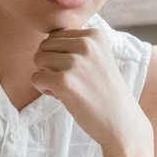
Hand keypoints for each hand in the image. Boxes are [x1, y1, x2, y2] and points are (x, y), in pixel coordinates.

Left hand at [32, 28, 148, 148]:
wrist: (121, 122)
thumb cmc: (105, 92)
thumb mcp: (98, 58)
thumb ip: (76, 45)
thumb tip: (44, 42)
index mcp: (94, 35)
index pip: (56, 36)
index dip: (59, 56)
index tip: (76, 72)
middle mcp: (85, 44)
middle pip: (44, 46)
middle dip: (49, 64)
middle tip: (69, 81)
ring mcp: (74, 62)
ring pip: (38, 59)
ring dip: (46, 76)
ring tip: (66, 88)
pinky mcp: (63, 82)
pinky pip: (35, 78)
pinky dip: (43, 89)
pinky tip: (61, 97)